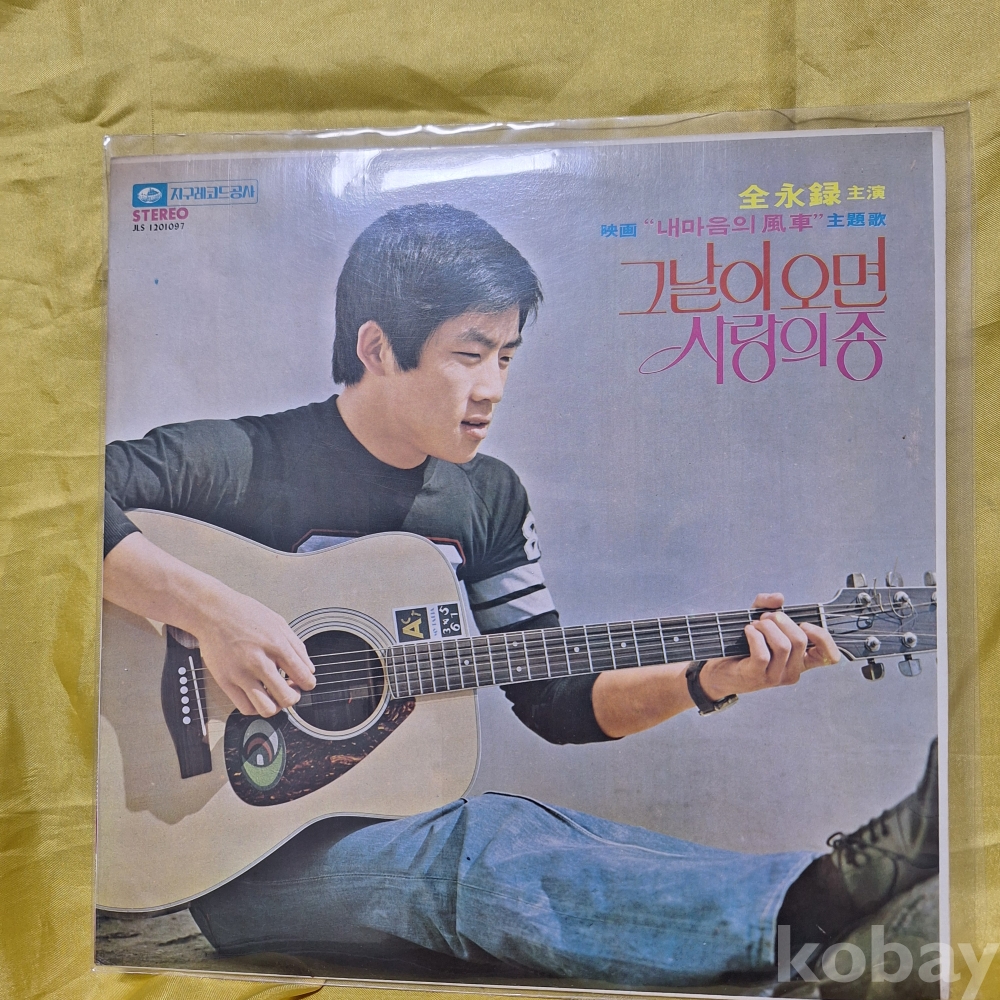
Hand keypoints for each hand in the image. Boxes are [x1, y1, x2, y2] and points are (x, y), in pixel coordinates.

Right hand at [191, 588, 315, 717]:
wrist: (212, 612)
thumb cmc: (244, 614)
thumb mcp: (279, 622)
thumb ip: (297, 647)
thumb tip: (309, 669)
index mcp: (276, 645)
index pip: (304, 677)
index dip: (308, 683)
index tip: (304, 682)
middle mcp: (259, 661)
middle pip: (287, 698)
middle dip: (294, 697)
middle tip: (290, 690)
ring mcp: (241, 674)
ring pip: (267, 709)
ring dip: (275, 706)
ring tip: (274, 695)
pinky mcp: (225, 681)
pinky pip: (245, 708)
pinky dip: (256, 707)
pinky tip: (258, 695)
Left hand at [698, 592, 839, 700]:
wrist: (717, 670)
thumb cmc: (742, 646)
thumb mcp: (758, 621)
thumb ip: (769, 605)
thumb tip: (779, 598)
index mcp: (800, 661)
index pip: (829, 657)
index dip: (823, 637)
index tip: (804, 624)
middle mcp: (791, 671)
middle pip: (800, 641)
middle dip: (782, 621)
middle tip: (765, 617)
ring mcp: (775, 677)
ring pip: (783, 646)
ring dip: (767, 627)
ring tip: (755, 625)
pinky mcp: (757, 676)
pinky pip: (762, 653)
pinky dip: (754, 636)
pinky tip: (748, 631)